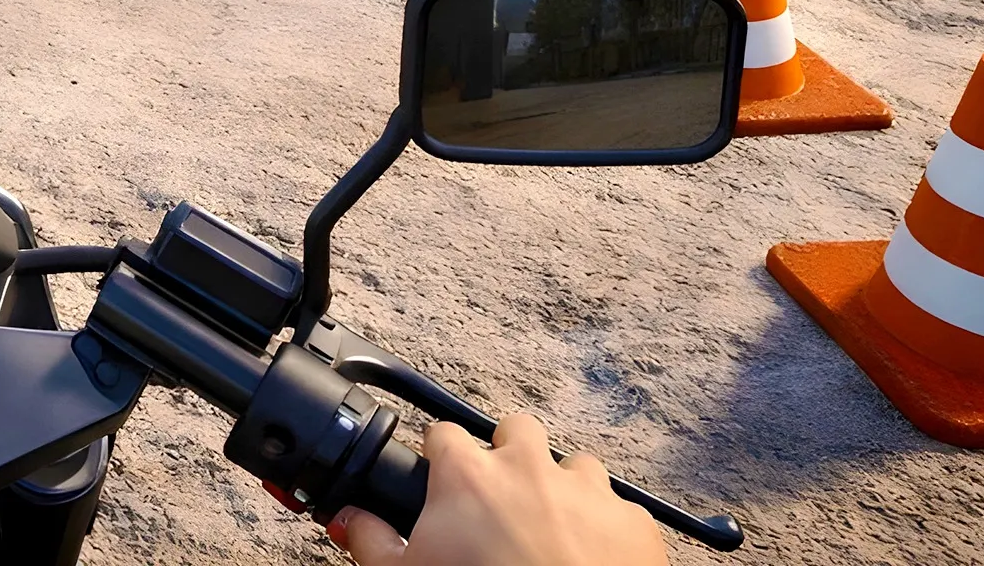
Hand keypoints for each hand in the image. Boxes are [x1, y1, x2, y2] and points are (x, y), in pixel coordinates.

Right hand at [331, 415, 667, 565]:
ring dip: (561, 488)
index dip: (440, 458)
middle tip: (500, 503)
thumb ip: (372, 541)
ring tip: (550, 532)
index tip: (441, 481)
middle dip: (508, 457)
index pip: (442, 435)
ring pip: (574, 465)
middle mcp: (529, 468)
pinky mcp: (634, 522)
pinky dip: (604, 528)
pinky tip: (589, 558)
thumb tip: (349, 518)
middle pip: (515, 431)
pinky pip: (618, 509)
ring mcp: (588, 491)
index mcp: (469, 477)